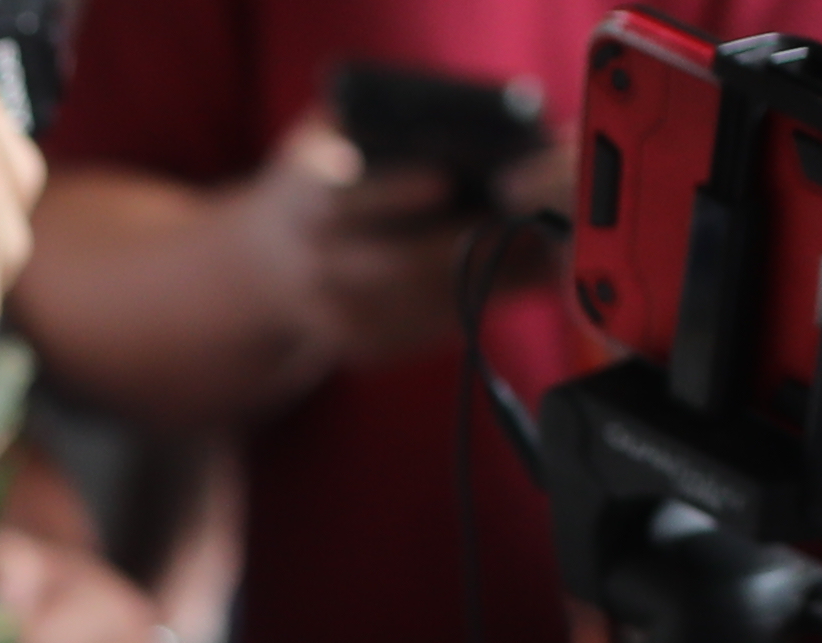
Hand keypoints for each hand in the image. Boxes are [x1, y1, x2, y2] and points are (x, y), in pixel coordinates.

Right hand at [232, 112, 540, 378]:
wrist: (273, 262)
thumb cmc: (328, 175)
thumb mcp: (334, 132)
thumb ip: (381, 117)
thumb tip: (467, 115)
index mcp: (302, 200)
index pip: (340, 200)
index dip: (392, 191)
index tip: (445, 180)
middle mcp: (313, 266)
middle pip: (397, 263)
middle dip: (470, 241)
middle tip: (532, 218)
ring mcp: (338, 315)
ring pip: (427, 302)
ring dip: (494, 277)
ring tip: (549, 248)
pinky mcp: (366, 347)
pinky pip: (435, 328)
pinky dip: (483, 301)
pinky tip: (521, 276)